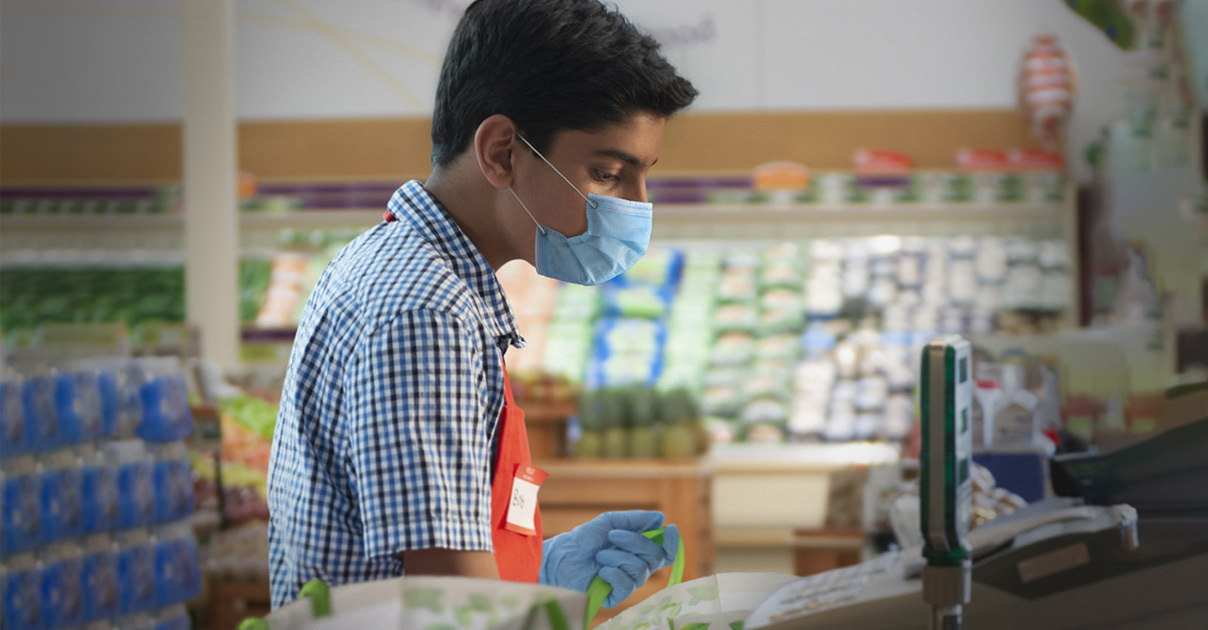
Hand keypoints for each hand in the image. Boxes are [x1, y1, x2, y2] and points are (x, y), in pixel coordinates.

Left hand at [540, 510, 678, 607]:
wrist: (561, 556)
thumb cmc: (584, 539)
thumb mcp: (610, 522)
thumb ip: (635, 520)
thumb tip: (660, 518)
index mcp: (637, 548)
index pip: (664, 550)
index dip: (671, 542)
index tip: (669, 529)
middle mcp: (636, 565)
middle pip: (655, 557)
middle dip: (635, 543)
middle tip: (613, 536)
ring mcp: (627, 581)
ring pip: (641, 570)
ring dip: (618, 558)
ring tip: (600, 554)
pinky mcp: (615, 595)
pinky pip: (627, 585)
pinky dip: (615, 573)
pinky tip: (602, 570)